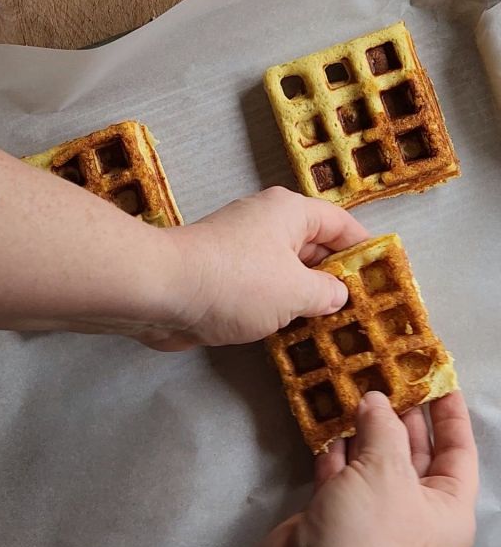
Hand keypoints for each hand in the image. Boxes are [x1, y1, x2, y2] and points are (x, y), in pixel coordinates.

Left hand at [164, 187, 368, 348]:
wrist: (161, 291)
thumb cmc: (236, 283)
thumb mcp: (296, 291)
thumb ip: (326, 293)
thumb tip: (337, 294)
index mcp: (290, 212)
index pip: (341, 224)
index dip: (365, 249)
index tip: (385, 276)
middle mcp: (267, 223)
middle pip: (315, 246)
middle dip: (338, 277)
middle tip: (366, 310)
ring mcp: (242, 249)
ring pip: (288, 270)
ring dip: (307, 296)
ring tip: (338, 328)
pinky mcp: (222, 275)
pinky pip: (263, 288)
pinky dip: (279, 307)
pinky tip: (295, 334)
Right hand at [212, 390, 477, 546]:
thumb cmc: (368, 537)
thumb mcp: (387, 472)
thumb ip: (383, 427)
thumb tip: (376, 399)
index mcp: (447, 510)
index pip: (458, 451)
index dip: (450, 412)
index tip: (437, 375)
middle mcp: (414, 511)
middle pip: (415, 451)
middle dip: (400, 411)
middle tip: (386, 369)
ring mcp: (373, 512)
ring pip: (374, 457)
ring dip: (364, 423)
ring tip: (355, 381)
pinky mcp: (335, 512)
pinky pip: (341, 469)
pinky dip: (335, 444)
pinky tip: (328, 414)